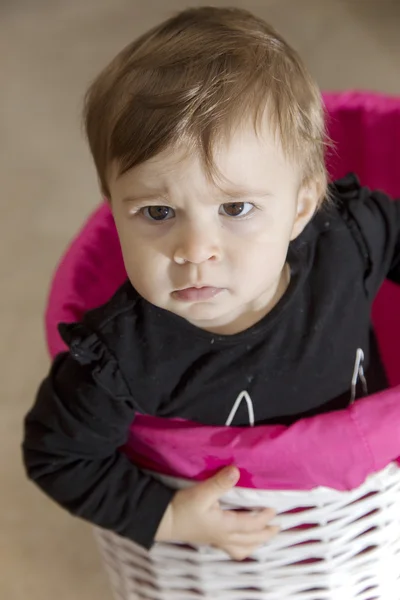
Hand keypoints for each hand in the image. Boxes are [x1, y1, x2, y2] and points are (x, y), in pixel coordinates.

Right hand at [155, 466, 278, 560]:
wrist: (161, 520)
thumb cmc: (181, 507)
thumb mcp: (201, 493)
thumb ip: (220, 482)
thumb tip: (236, 471)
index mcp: (224, 527)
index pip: (251, 525)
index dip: (265, 518)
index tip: (274, 509)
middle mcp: (223, 537)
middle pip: (250, 540)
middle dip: (266, 534)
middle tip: (277, 526)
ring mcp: (215, 540)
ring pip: (242, 549)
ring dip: (255, 543)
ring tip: (263, 536)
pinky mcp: (208, 539)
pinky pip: (231, 549)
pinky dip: (242, 546)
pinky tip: (241, 539)